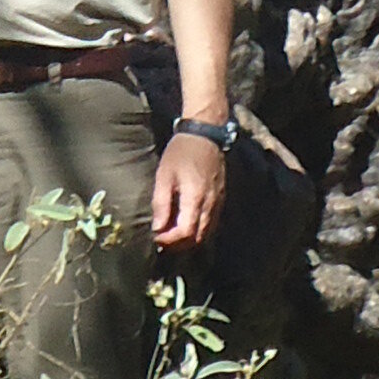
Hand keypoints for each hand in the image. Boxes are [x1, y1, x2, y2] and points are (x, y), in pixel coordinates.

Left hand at [152, 127, 227, 252]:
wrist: (204, 134)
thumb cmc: (181, 152)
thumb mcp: (164, 175)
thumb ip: (161, 203)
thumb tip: (157, 229)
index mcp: (196, 198)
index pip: (185, 233)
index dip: (170, 241)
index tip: (156, 238)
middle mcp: (211, 204)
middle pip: (197, 238)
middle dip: (179, 244)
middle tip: (163, 240)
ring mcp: (218, 202)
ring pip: (206, 233)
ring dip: (189, 239)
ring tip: (172, 234)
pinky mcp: (221, 198)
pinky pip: (212, 223)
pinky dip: (199, 230)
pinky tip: (186, 223)